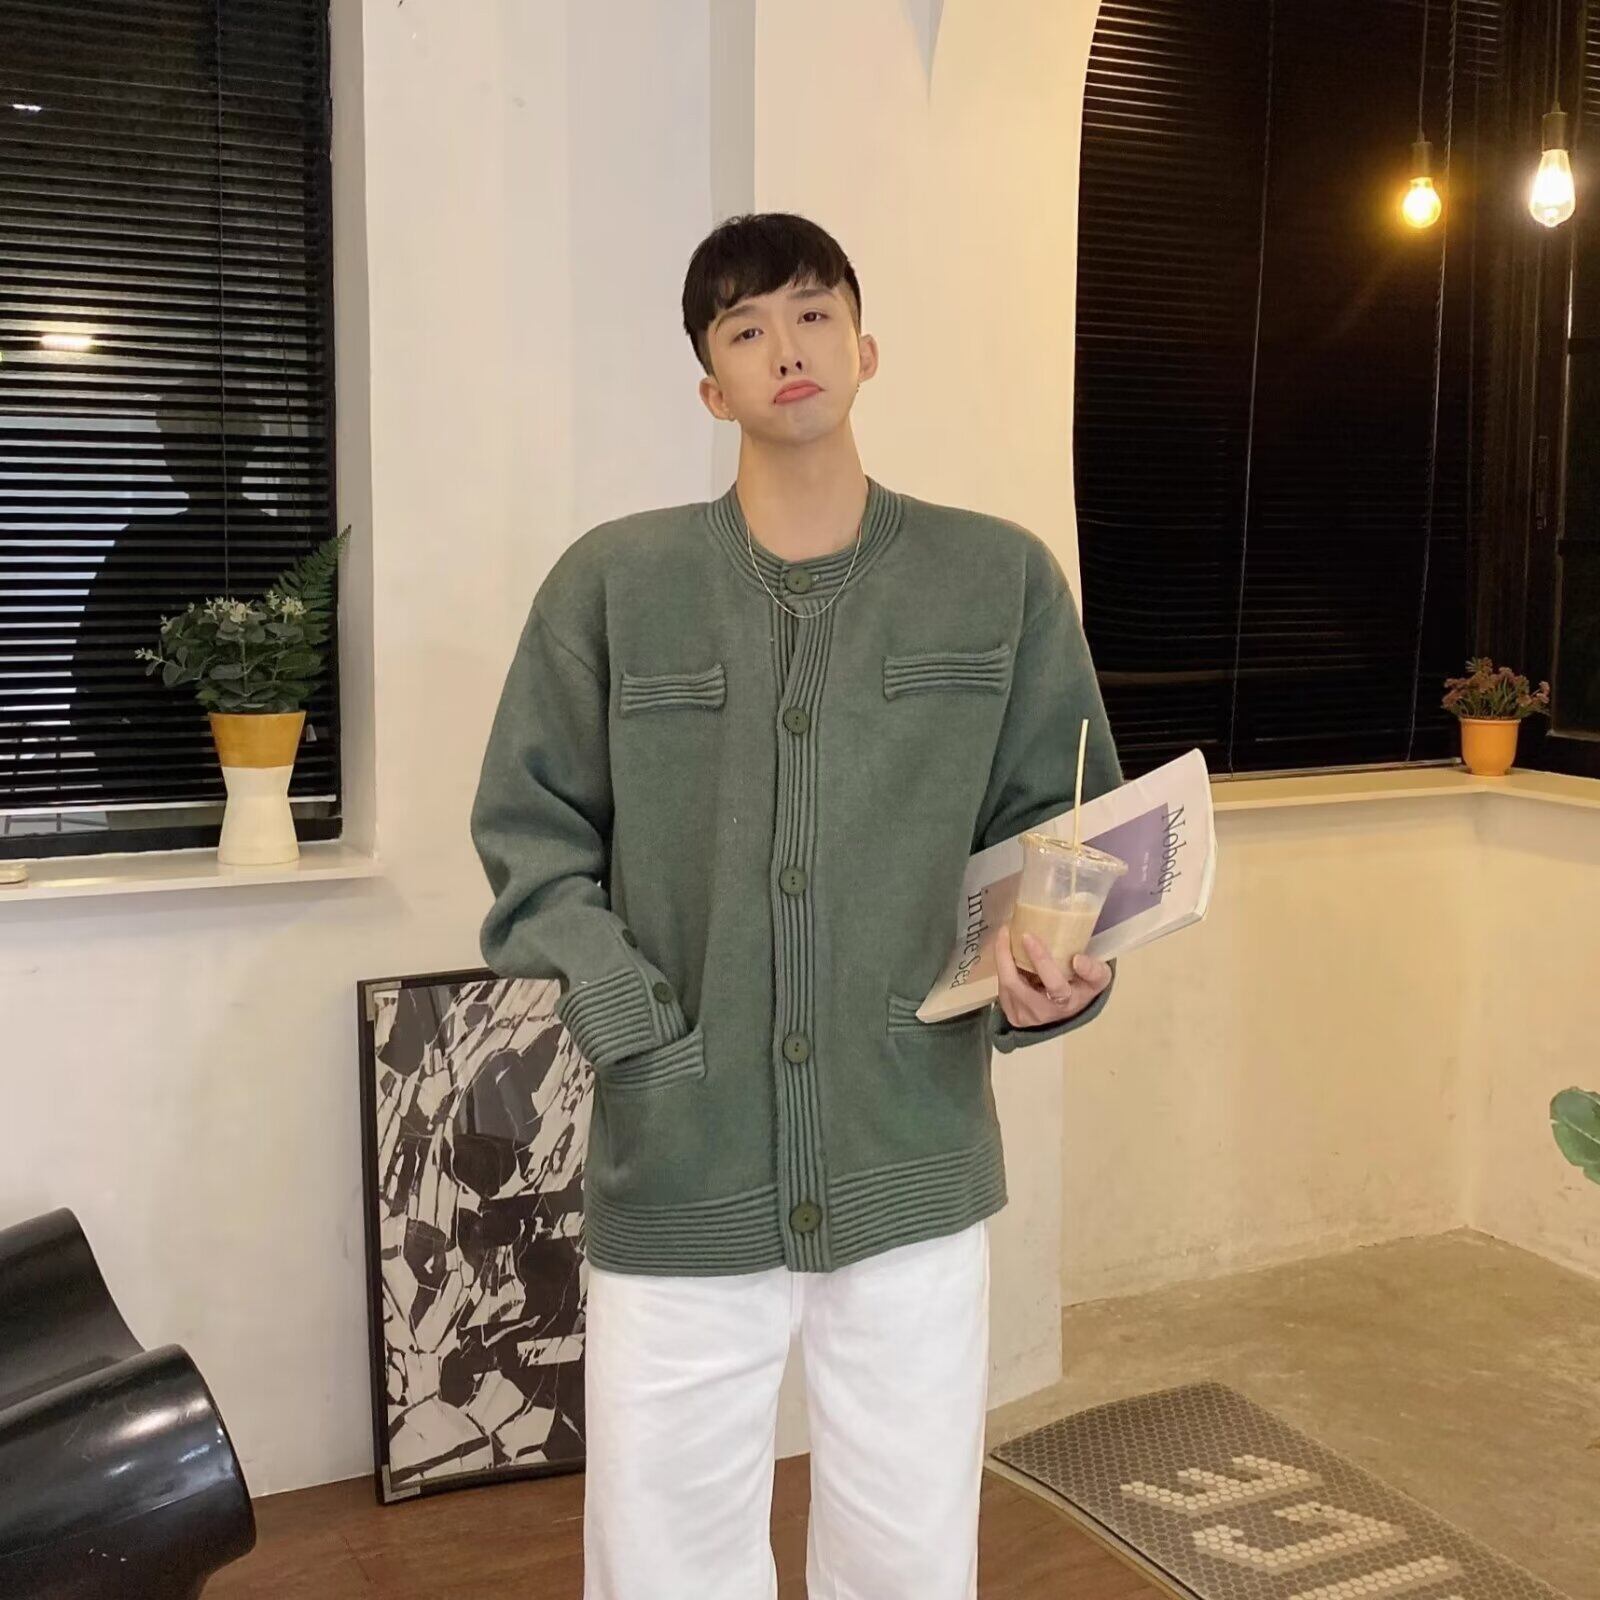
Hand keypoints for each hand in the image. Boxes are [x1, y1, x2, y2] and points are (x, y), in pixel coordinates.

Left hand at [993, 921, 1111, 1029]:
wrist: (1069, 1012)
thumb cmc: (1083, 988)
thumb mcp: (1098, 979)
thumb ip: (1094, 970)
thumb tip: (1078, 959)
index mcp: (1066, 1003)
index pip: (1053, 985)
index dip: (1041, 961)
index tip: (1029, 936)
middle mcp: (1042, 1013)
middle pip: (1015, 984)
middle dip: (1005, 955)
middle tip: (1006, 929)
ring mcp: (1024, 1016)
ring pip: (1005, 984)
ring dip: (1002, 958)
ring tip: (1005, 936)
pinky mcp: (1012, 1015)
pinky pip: (1002, 986)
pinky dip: (1003, 967)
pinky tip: (1006, 953)